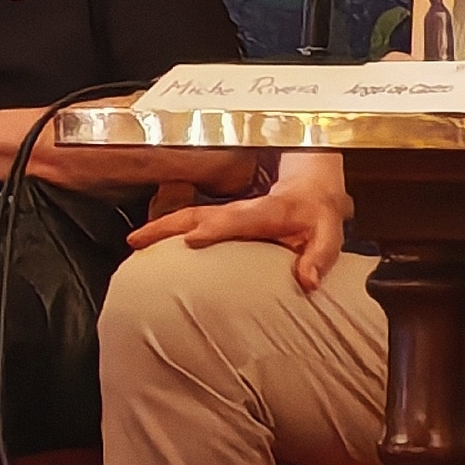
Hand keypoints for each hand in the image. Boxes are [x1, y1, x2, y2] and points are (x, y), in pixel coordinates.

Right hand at [130, 175, 349, 290]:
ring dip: (160, 227)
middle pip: (199, 213)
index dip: (216, 228)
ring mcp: (228, 210)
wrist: (311, 182)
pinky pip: (191, 221)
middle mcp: (242, 208)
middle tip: (137, 241)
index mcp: (269, 212)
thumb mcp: (329, 233)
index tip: (190, 239)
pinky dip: (167, 231)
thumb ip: (319, 257)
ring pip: (189, 215)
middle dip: (168, 226)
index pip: (239, 219)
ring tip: (134, 243)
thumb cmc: (317, 214)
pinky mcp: (220, 216)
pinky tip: (149, 246)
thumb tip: (306, 282)